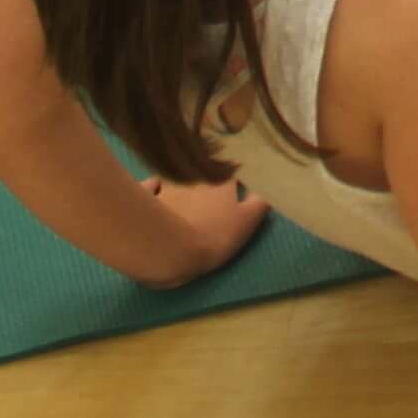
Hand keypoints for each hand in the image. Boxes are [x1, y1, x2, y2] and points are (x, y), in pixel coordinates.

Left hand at [135, 175, 271, 286]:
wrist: (169, 250)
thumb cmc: (214, 236)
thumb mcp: (247, 221)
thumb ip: (260, 201)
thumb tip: (267, 184)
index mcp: (221, 183)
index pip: (233, 169)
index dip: (236, 171)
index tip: (238, 173)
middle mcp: (195, 177)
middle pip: (204, 167)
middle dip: (208, 169)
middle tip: (210, 177)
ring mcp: (170, 185)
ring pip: (178, 173)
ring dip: (182, 175)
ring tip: (183, 180)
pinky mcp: (149, 197)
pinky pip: (151, 185)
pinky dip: (154, 185)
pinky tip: (154, 186)